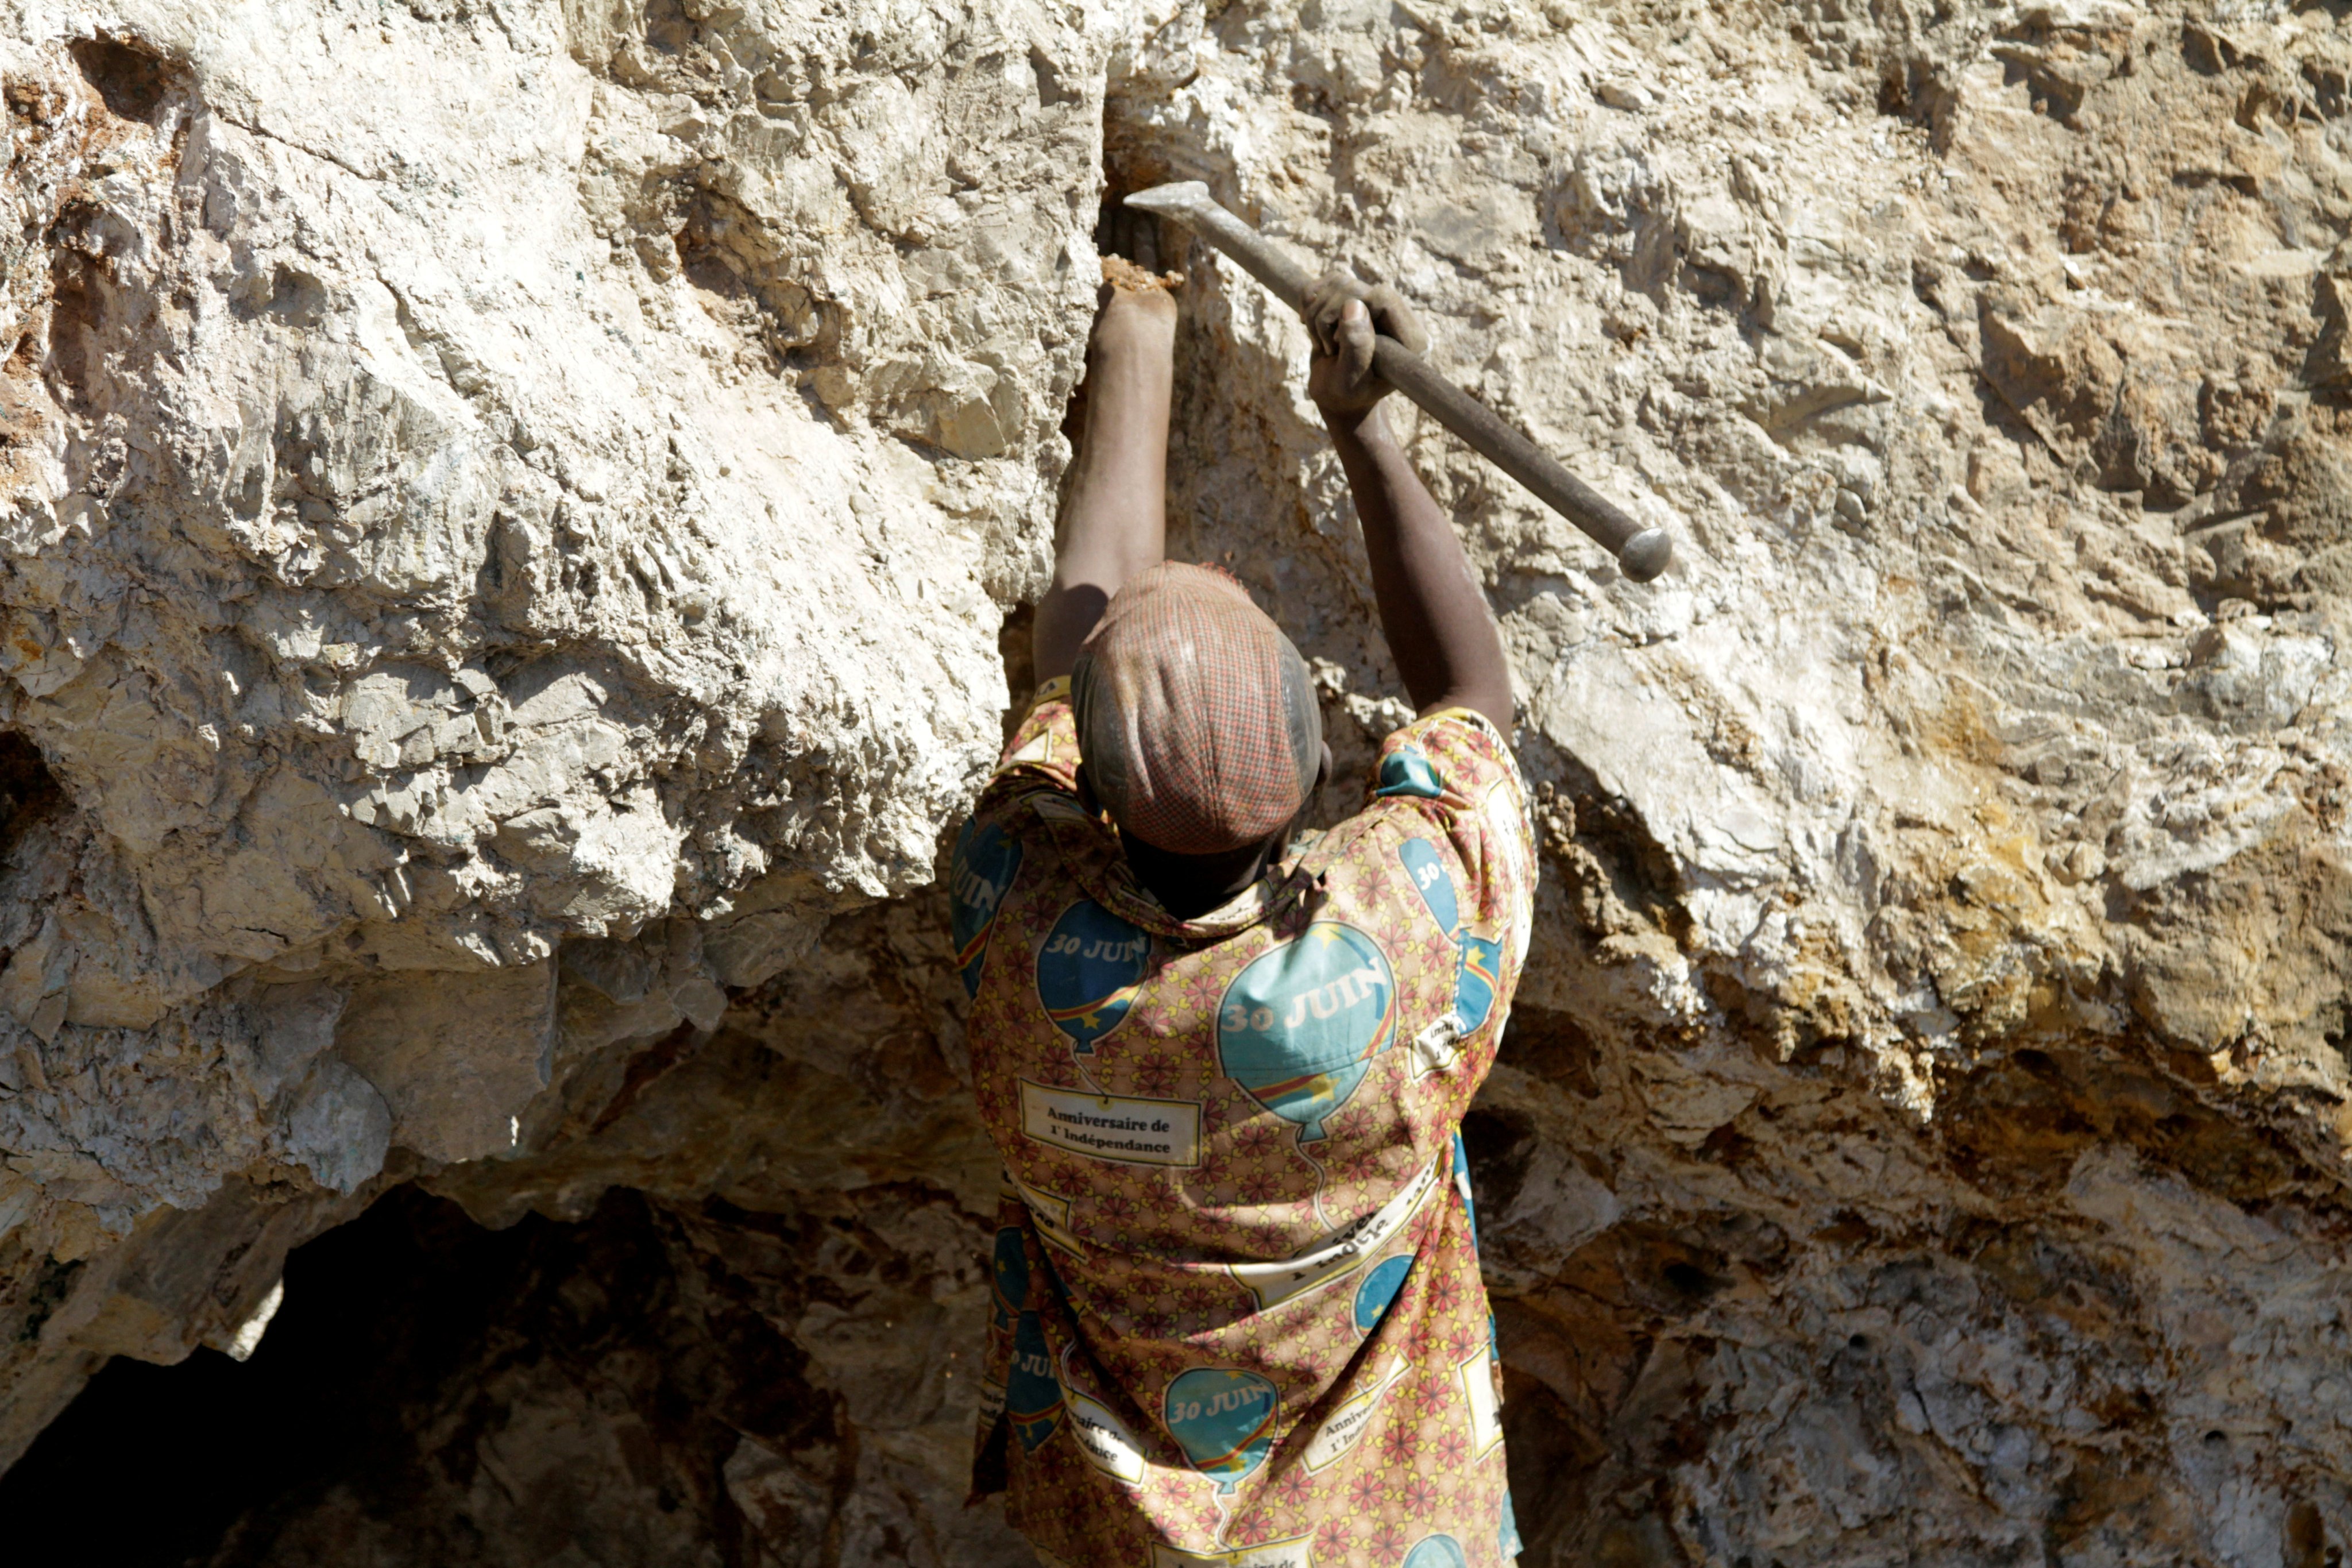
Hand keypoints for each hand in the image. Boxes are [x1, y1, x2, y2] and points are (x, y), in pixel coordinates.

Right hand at [1306, 273, 1427, 420]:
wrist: (1336, 394)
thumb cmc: (1346, 395)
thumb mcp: (1350, 381)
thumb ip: (1356, 349)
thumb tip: (1354, 305)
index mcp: (1410, 338)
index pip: (1383, 298)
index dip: (1354, 312)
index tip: (1338, 341)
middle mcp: (1397, 316)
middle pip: (1356, 288)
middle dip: (1328, 317)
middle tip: (1328, 348)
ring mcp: (1374, 304)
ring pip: (1338, 282)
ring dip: (1316, 313)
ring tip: (1321, 343)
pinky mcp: (1353, 297)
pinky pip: (1326, 281)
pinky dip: (1309, 301)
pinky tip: (1311, 325)